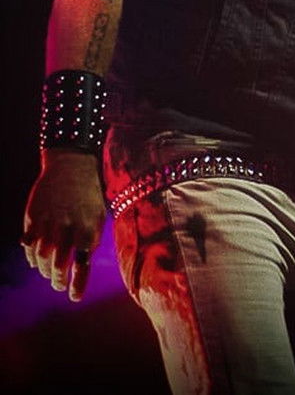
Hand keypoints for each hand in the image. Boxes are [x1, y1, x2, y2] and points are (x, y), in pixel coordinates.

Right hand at [22, 150, 105, 301]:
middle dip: (58, 281)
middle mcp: (68, 226)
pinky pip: (29, 246)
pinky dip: (32, 258)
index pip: (82, 264)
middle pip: (59, 265)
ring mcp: (49, 221)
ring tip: (50, 273)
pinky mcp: (33, 217)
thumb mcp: (98, 215)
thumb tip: (82, 266)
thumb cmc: (89, 194)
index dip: (77, 284)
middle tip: (59, 285)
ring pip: (42, 258)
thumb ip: (90, 240)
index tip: (74, 298)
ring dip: (45, 271)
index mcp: (88, 226)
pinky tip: (37, 260)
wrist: (71, 164)